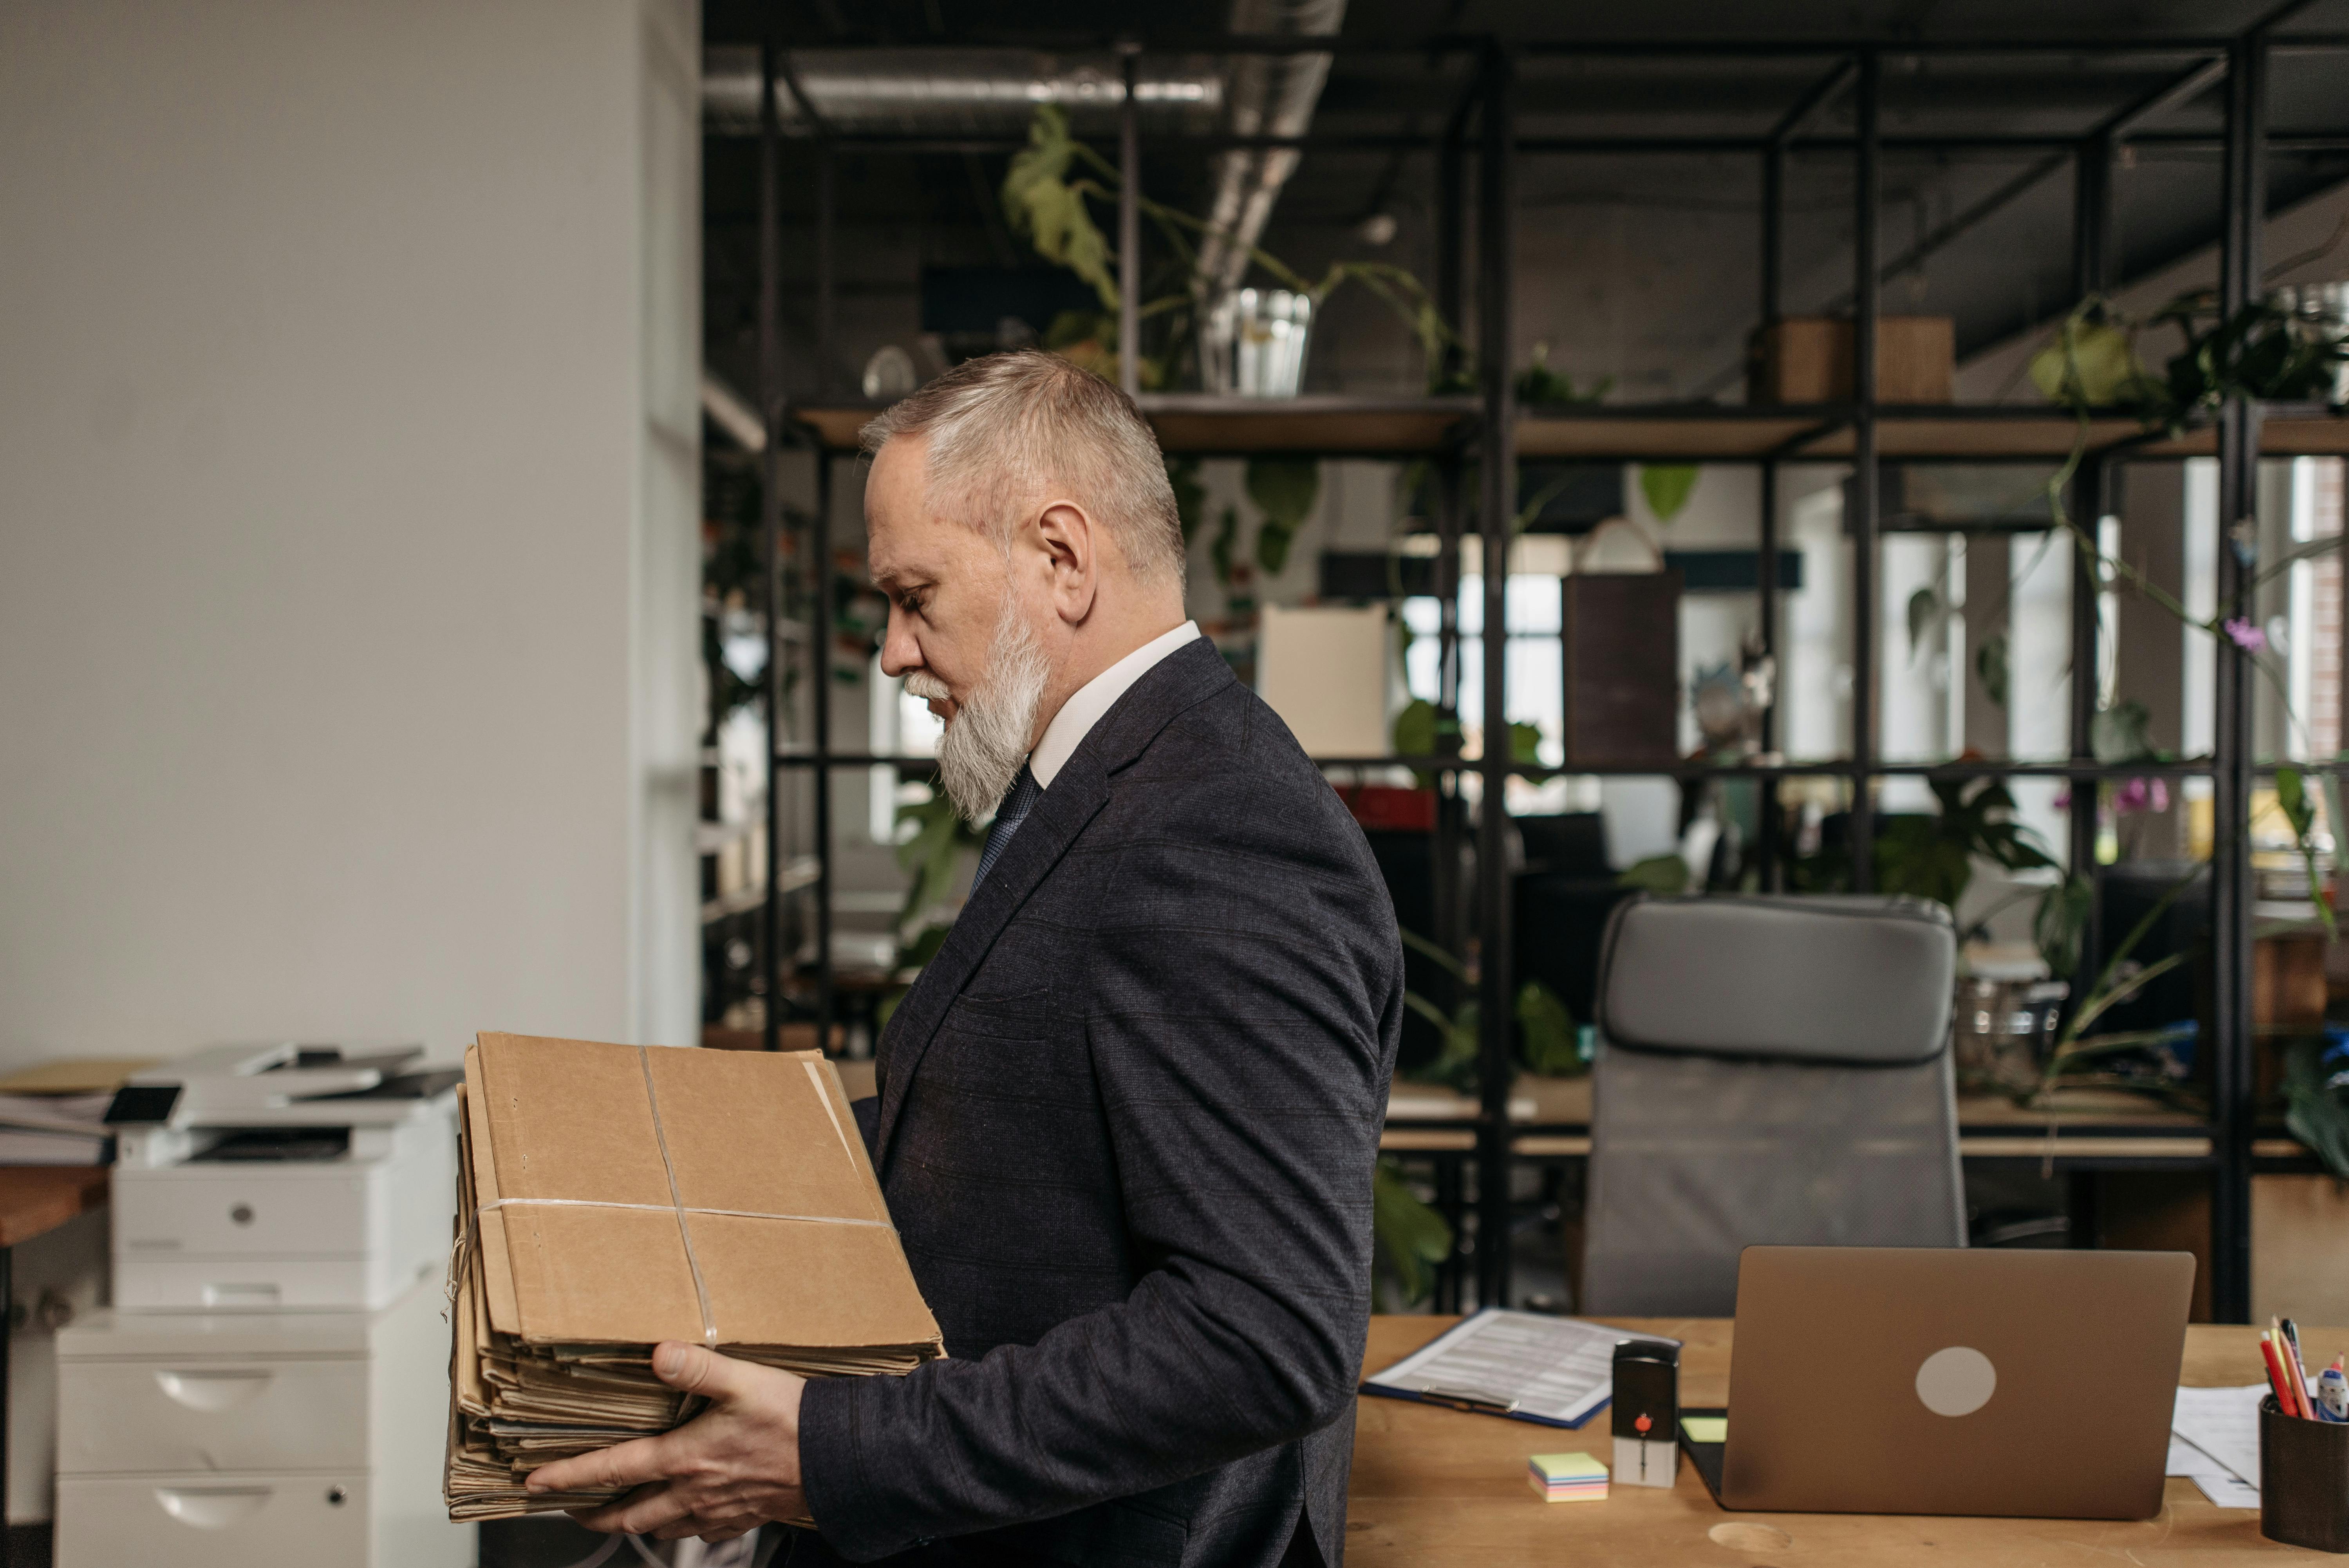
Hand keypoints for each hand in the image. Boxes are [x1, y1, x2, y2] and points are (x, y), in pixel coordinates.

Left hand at [525, 1342, 808, 1541]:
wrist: (841, 1459)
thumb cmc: (794, 1419)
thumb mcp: (745, 1382)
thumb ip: (698, 1367)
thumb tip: (657, 1353)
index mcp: (686, 1458)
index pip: (613, 1470)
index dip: (569, 1478)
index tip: (536, 1485)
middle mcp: (694, 1492)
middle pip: (628, 1514)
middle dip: (593, 1515)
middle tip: (570, 1511)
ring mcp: (717, 1511)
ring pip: (660, 1527)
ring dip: (634, 1521)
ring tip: (621, 1511)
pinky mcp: (742, 1518)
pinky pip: (699, 1532)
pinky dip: (681, 1526)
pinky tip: (685, 1514)